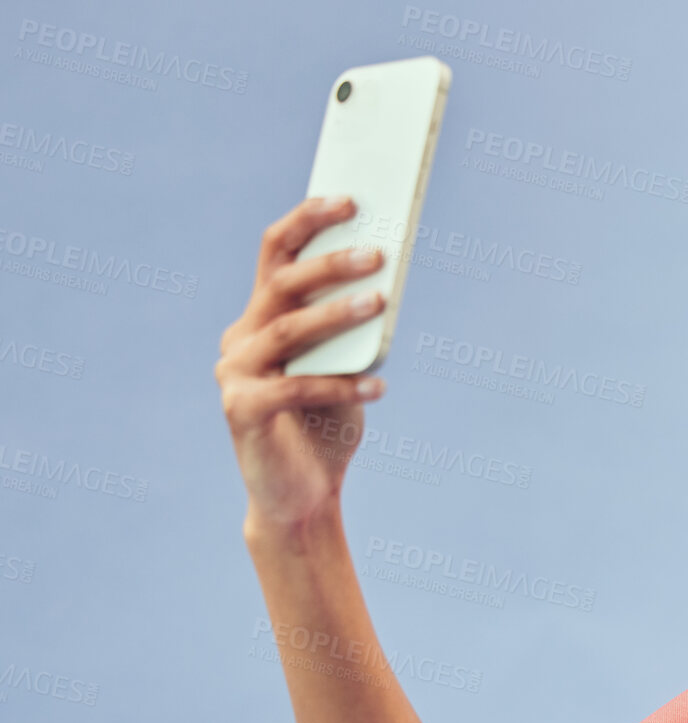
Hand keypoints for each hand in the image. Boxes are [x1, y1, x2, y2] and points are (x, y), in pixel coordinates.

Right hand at [216, 195, 387, 533]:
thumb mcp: (345, 366)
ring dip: (337, 315)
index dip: (309, 220)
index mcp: (262, 316)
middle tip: (378, 254)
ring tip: (380, 303)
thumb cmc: (327, 424)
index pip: (278, 253)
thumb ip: (353, 328)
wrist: (301, 495)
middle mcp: (241, 337)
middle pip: (282, 284)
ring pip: (288, 331)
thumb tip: (389, 279)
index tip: (350, 199)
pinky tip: (380, 386)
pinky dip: (340, 386)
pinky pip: (295, 389)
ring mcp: (235, 374)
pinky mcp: (241, 412)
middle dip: (330, 264)